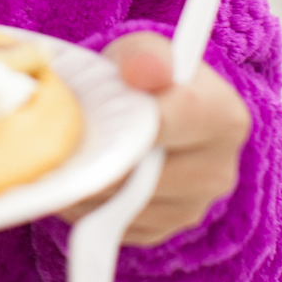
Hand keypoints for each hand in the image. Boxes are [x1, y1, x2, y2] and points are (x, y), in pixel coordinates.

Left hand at [58, 32, 250, 245]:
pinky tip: (75, 178)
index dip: (121, 120)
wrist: (155, 113)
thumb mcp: (143, 52)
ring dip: (85, 186)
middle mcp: (218, 170)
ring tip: (60, 158)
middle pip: (143, 174)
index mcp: (223, 117)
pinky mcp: (167, 229)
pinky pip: (118, 226)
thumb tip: (142, 70)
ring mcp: (195, 206)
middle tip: (57, 142)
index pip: (166, 125)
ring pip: (126, 206)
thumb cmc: (145, 77)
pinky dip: (87, 206)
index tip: (86, 115)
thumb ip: (143, 56)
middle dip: (96, 158)